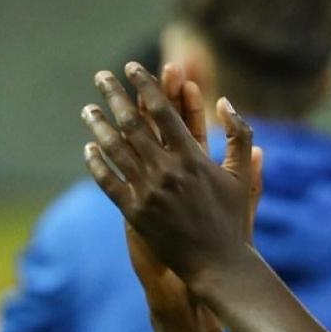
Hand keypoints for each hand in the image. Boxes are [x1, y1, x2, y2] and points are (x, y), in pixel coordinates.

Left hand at [82, 61, 261, 291]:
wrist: (217, 264)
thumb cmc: (232, 219)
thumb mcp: (242, 175)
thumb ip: (239, 135)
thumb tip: (224, 101)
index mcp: (193, 158)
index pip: (163, 111)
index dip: (145, 85)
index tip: (132, 68)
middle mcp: (167, 171)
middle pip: (132, 124)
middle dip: (114, 96)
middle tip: (101, 77)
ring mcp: (148, 192)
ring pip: (115, 150)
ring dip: (99, 126)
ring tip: (88, 110)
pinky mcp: (135, 213)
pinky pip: (108, 182)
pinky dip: (96, 163)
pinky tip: (89, 150)